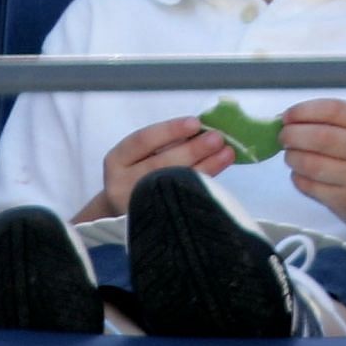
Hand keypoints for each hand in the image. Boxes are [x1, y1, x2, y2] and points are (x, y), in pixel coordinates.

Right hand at [98, 116, 233, 216]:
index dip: (170, 130)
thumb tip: (206, 129)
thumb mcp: (145, 154)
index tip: (195, 123)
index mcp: (118, 160)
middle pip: (158, 165)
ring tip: (227, 153)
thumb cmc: (142, 172)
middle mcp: (120, 184)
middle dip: (191, 150)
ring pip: (172, 184)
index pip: (142, 141)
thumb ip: (169, 142)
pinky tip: (218, 178)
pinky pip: (180, 203)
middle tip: (217, 138)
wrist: (125, 210)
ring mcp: (135, 206)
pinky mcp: (152, 222)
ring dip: (204, 167)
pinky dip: (201, 187)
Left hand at [279, 98, 345, 236]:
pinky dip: (297, 178)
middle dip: (292, 135)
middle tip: (282, 137)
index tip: (287, 115)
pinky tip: (301, 175)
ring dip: (292, 158)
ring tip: (290, 156)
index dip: (304, 110)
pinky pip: (310, 187)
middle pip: (320, 137)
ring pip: (311, 164)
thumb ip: (336, 124)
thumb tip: (290, 120)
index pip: (333, 110)